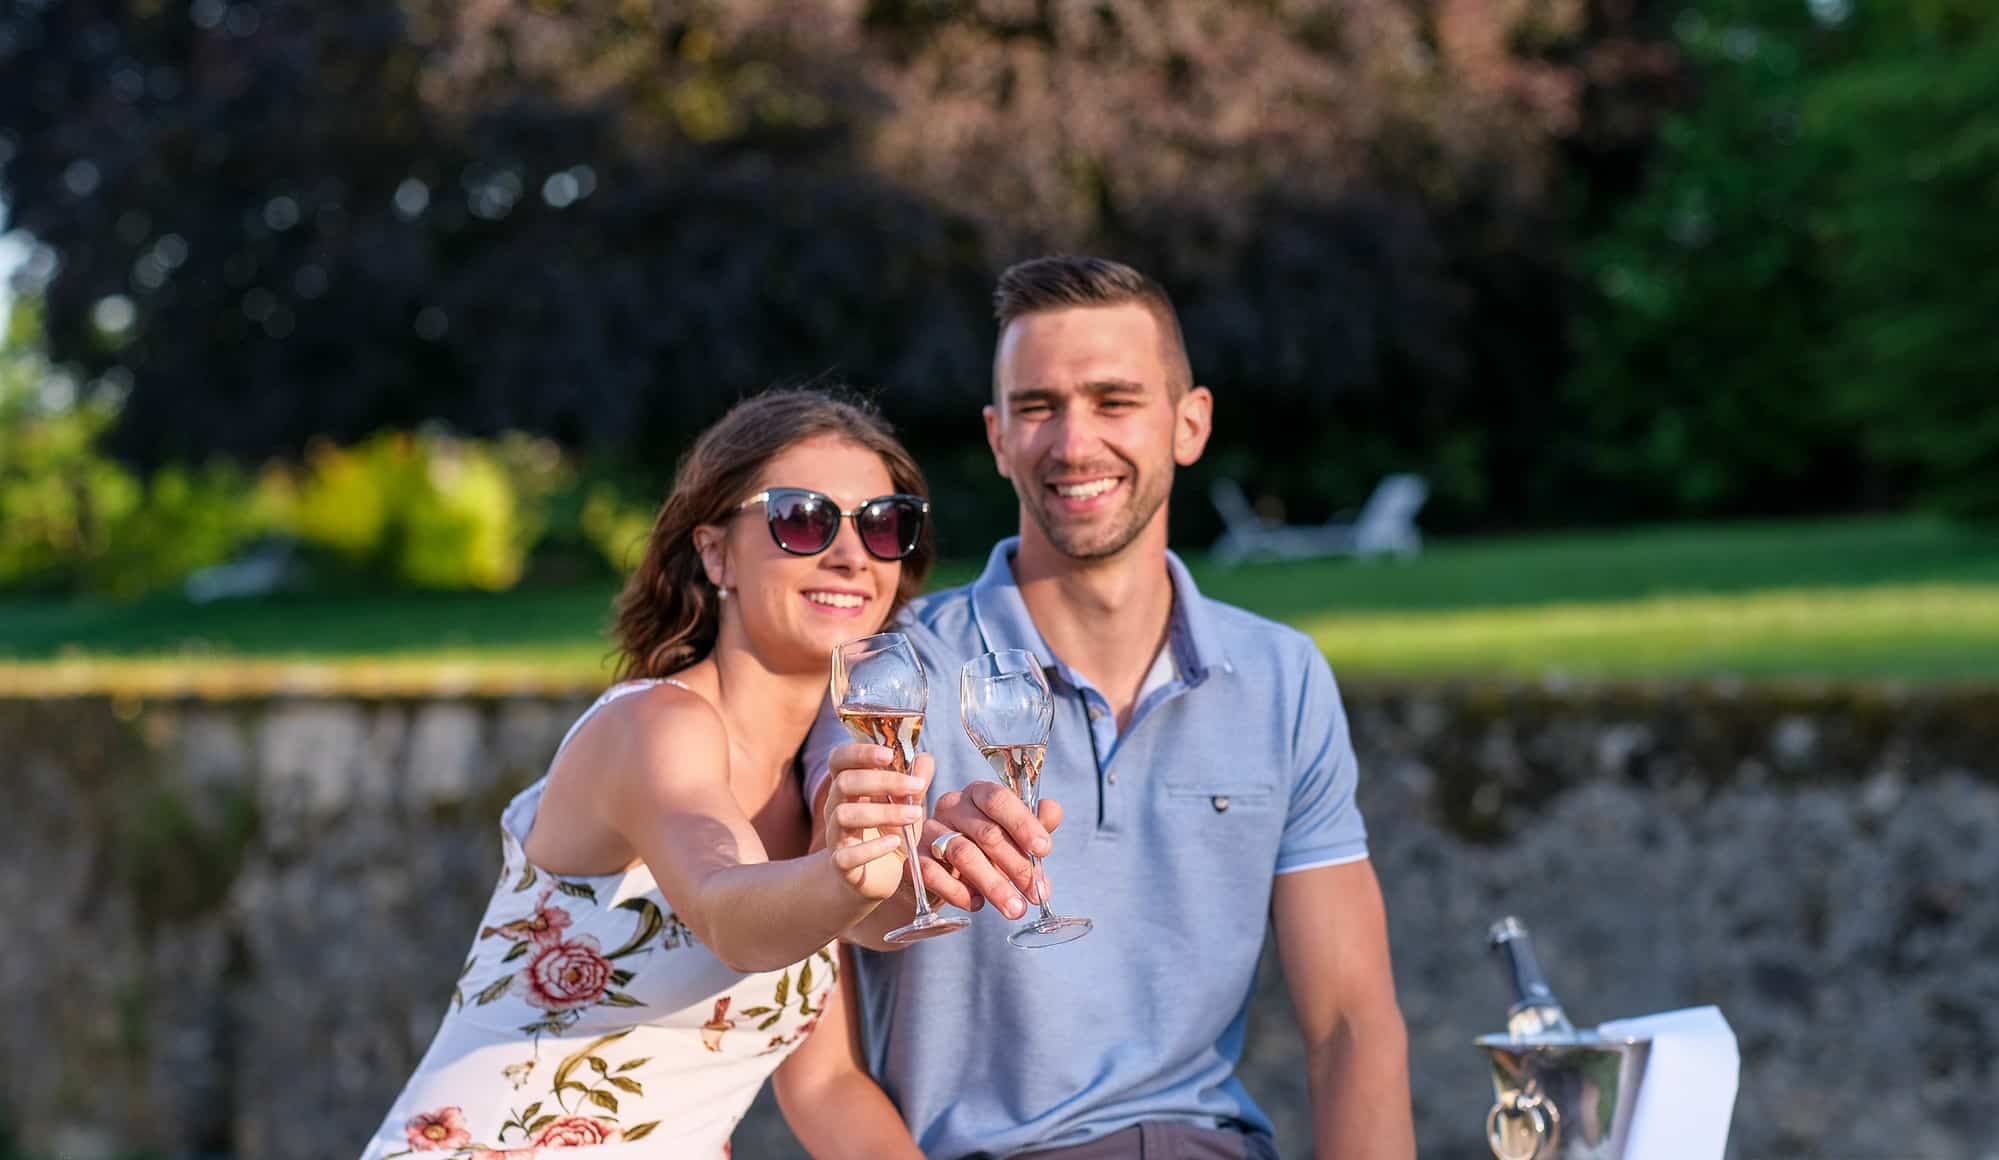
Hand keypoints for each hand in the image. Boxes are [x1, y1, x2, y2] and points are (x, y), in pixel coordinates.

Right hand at [820, 742, 930, 900]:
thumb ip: (916, 781)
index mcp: (849, 786)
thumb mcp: (909, 804)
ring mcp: (836, 836)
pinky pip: (847, 855)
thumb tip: (924, 758)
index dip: (859, 752)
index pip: (839, 759)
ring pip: (844, 815)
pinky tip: (895, 842)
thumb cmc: (890, 832)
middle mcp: (836, 807)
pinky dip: (873, 848)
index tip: (889, 754)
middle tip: (916, 786)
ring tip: (914, 815)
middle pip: (844, 782)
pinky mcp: (841, 865)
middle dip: (882, 781)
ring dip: (883, 812)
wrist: (877, 877)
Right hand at [918, 781, 1063, 919]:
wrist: (945, 870)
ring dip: (993, 885)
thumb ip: (1036, 824)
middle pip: (986, 832)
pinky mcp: (915, 859)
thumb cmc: (987, 848)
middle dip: (1016, 865)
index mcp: (979, 793)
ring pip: (962, 854)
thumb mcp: (1015, 835)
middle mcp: (952, 806)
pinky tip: (977, 904)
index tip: (1044, 850)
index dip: (1023, 824)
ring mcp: (930, 831)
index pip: (999, 799)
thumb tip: (1053, 810)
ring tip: (1015, 908)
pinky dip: (959, 892)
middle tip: (1035, 893)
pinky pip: (934, 874)